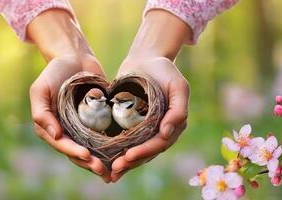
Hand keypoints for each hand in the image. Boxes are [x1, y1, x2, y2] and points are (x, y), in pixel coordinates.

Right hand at [27, 9, 111, 182]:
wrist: (74, 57)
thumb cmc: (54, 72)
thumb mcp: (41, 89)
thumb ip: (41, 112)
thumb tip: (54, 135)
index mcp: (49, 127)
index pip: (62, 145)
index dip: (74, 153)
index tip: (87, 156)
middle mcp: (64, 131)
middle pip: (77, 153)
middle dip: (90, 163)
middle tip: (104, 170)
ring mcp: (80, 128)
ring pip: (92, 150)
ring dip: (102, 161)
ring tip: (115, 169)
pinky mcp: (96, 122)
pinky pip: (103, 138)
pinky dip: (112, 148)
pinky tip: (123, 154)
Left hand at [110, 57, 188, 180]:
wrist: (146, 58)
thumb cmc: (164, 70)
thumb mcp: (177, 86)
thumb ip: (178, 109)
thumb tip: (167, 132)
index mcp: (173, 124)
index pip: (159, 144)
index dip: (144, 152)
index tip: (128, 156)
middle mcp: (160, 130)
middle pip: (146, 152)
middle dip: (131, 162)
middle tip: (115, 169)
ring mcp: (145, 129)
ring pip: (135, 151)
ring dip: (123, 163)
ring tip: (109, 172)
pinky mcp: (130, 124)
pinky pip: (124, 141)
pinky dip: (115, 152)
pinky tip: (103, 160)